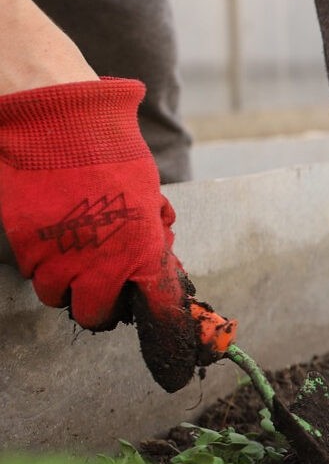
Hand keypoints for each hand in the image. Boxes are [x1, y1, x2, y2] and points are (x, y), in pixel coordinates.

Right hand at [0, 78, 231, 390]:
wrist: (58, 120)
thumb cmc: (111, 151)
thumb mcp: (147, 195)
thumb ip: (153, 235)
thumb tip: (161, 264)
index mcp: (142, 247)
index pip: (157, 306)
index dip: (163, 329)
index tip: (167, 344)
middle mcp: (101, 259)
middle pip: (96, 315)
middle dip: (102, 307)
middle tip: (105, 289)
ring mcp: (59, 254)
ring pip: (58, 298)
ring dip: (68, 287)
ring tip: (76, 259)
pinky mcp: (26, 243)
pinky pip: (34, 275)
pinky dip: (43, 269)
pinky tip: (53, 245)